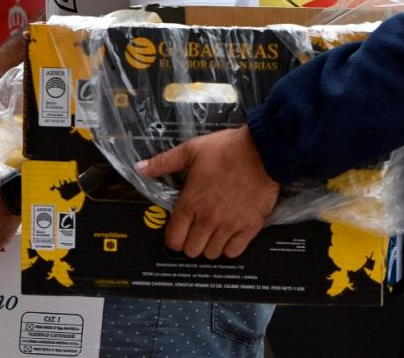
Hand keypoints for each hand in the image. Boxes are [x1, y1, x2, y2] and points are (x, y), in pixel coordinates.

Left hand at [137, 126, 279, 259]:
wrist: (263, 151)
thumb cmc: (227, 149)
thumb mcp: (191, 150)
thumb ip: (163, 162)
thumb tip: (140, 167)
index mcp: (191, 203)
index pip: (173, 239)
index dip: (173, 238)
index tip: (178, 231)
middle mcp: (208, 219)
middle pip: (191, 251)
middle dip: (191, 243)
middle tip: (196, 230)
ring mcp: (229, 225)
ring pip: (212, 254)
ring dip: (210, 245)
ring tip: (213, 231)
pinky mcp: (249, 227)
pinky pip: (234, 252)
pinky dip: (230, 247)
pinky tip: (230, 234)